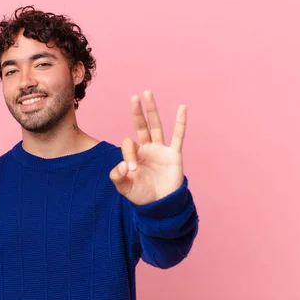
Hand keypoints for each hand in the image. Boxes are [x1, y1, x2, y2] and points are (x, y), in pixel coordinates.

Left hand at [109, 90, 186, 205]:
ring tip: (148, 93)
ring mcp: (161, 150)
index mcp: (135, 155)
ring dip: (152, 110)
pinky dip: (180, 122)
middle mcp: (147, 148)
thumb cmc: (142, 195)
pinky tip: (182, 107)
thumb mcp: (125, 188)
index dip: (129, 154)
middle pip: (141, 126)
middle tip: (134, 97)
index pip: (129, 144)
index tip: (132, 169)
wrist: (161, 205)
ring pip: (156, 126)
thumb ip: (118, 178)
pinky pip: (178, 136)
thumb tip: (123, 165)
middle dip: (137, 112)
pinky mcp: (174, 155)